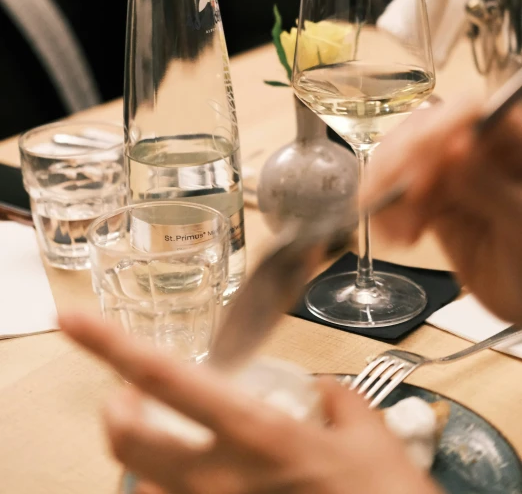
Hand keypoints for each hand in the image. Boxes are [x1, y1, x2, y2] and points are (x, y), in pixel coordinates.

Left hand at [60, 313, 440, 493]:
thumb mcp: (372, 438)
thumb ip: (337, 401)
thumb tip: (318, 396)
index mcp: (257, 436)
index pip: (168, 379)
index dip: (111, 345)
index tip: (72, 320)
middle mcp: (219, 484)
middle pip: (124, 442)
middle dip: (115, 410)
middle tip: (133, 397)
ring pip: (143, 488)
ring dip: (148, 460)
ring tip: (182, 446)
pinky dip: (176, 491)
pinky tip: (211, 479)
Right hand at [364, 97, 521, 322]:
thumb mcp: (521, 224)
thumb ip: (491, 188)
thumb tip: (455, 149)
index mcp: (510, 138)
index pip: (466, 112)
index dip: (435, 135)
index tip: (421, 177)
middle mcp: (477, 147)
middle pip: (423, 129)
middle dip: (402, 164)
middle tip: (399, 202)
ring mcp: (451, 173)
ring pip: (399, 157)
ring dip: (387, 191)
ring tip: (398, 233)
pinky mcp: (431, 200)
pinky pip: (394, 192)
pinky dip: (384, 211)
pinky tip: (397, 238)